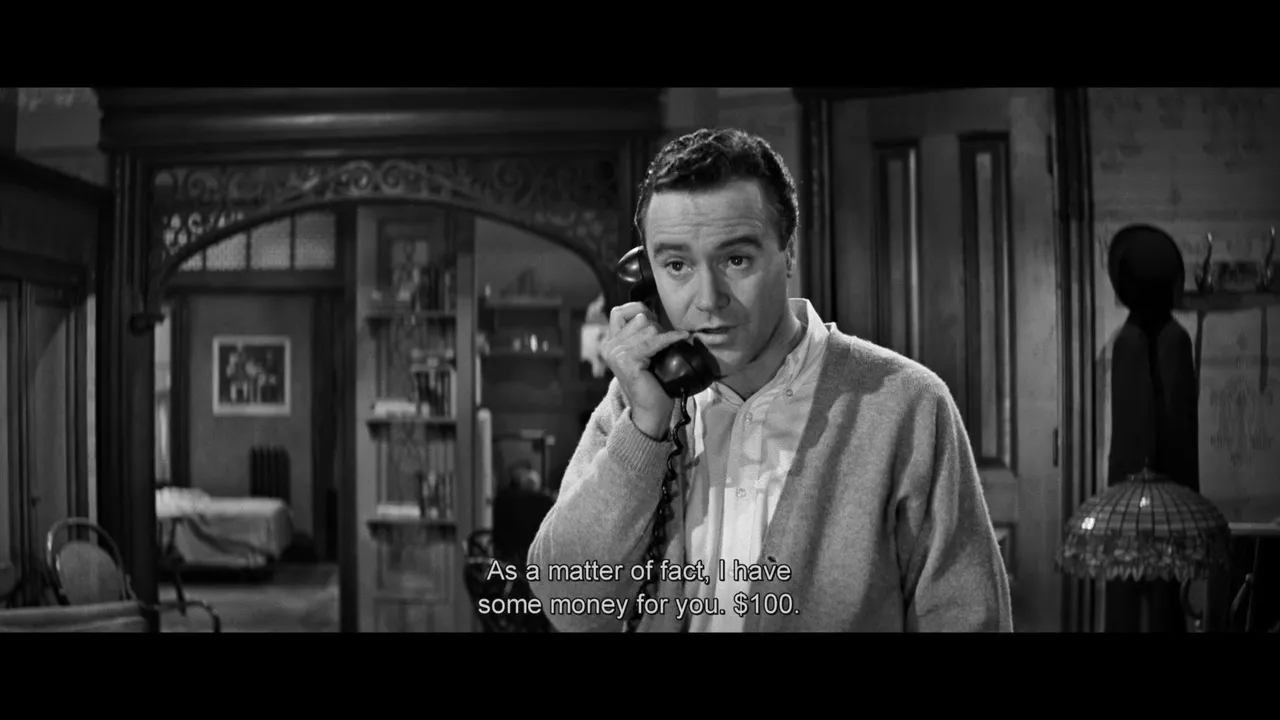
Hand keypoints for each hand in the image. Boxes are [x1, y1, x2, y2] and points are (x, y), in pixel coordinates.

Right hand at [603, 302, 689, 439]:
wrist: (651, 408)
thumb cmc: (652, 380)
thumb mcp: (643, 351)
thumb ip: (640, 333)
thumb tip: (653, 312)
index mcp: (610, 342)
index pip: (619, 311)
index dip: (638, 310)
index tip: (654, 321)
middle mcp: (609, 347)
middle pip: (639, 318)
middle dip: (656, 326)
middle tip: (663, 343)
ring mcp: (616, 354)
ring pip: (648, 328)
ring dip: (662, 336)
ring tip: (665, 350)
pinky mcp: (627, 361)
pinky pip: (653, 341)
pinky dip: (670, 338)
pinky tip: (682, 337)